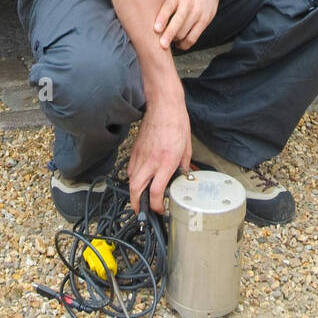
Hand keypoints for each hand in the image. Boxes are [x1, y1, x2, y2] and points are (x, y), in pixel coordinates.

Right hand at [127, 93, 191, 213]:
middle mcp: (150, 161)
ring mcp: (140, 155)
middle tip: (143, 211)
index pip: (155, 192)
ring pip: (131, 180)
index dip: (157, 206)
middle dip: (137, 205)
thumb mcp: (187, 148)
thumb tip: (182, 176)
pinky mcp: (135, 149)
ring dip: (135, 192)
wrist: (163, 105)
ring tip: (142, 198)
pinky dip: (133, 177)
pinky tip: (140, 179)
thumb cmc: (177, 123)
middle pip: (136, 190)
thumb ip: (183, 166)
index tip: (161, 209)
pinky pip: (131, 168)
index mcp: (165, 162)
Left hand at [154, 0, 218, 52]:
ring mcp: (198, 13)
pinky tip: (178, 44)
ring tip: (168, 42)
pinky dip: (184, 44)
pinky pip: (193, 38)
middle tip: (161, 45)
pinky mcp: (205, 21)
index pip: (169, 7)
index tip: (156, 29)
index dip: (162, 18)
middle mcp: (188, 3)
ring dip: (175, 40)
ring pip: (185, 32)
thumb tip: (146, 21)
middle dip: (169, 34)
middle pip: (178, 21)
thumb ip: (161, 5)